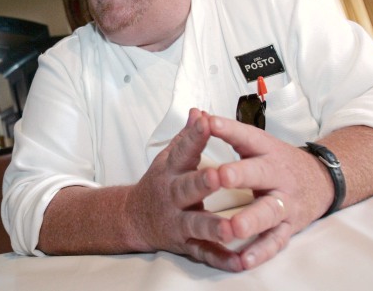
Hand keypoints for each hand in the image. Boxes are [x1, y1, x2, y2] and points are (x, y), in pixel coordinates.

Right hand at [124, 108, 242, 270]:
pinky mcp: (185, 244)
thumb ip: (187, 138)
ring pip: (196, 225)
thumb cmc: (160, 183)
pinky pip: (204, 253)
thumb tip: (198, 111)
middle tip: (218, 177)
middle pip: (187, 189)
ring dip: (214, 226)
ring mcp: (178, 221)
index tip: (205, 121)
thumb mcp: (169, 158)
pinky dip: (220, 259)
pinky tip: (237, 262)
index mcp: (171, 171)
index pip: (182, 150)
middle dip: (202, 183)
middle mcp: (172, 196)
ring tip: (231, 228)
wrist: (134, 218)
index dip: (194, 135)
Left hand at [206, 113, 332, 269]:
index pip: (247, 136)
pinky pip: (274, 241)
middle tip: (219, 176)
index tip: (209, 123)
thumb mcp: (257, 143)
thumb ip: (228, 133)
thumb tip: (198, 114)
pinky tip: (244, 260)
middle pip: (259, 173)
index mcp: (266, 150)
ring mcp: (285, 202)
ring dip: (251, 220)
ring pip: (268, 211)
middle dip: (239, 175)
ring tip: (234, 227)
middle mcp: (277, 174)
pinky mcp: (288, 226)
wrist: (322, 180)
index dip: (228, 129)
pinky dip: (260, 251)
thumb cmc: (277, 161)